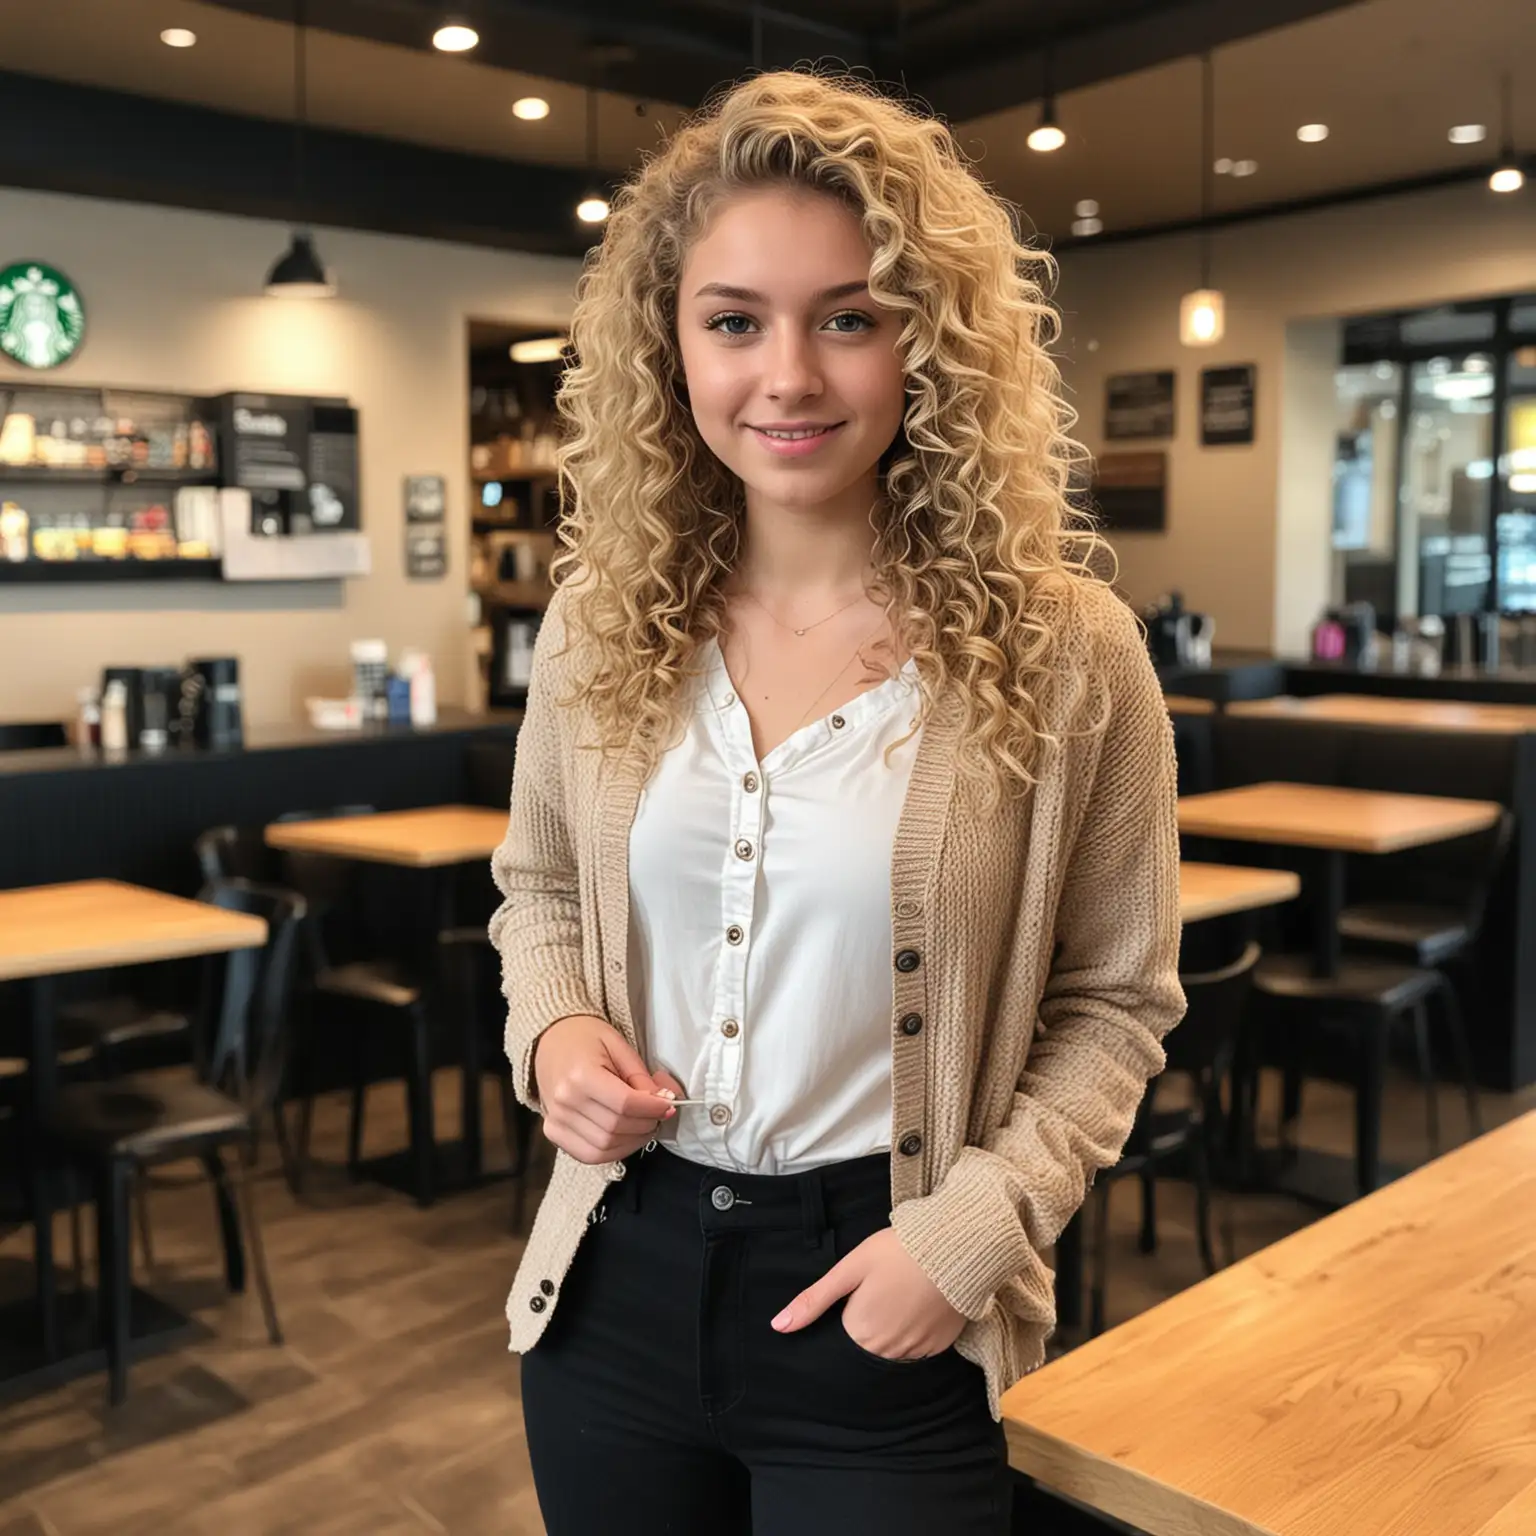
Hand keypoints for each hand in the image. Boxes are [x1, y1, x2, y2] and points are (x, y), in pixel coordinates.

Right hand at [532, 1014, 685, 1165]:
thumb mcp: (618, 1046)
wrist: (551, 1041)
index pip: (625, 1104)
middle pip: (616, 1128)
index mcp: (580, 1074)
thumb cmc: (586, 1039)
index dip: (653, 1108)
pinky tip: (626, 1136)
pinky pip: (588, 1155)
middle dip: (647, 1124)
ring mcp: (556, 1120)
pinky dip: (613, 1151)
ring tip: (645, 1124)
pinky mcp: (553, 1132)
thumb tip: (665, 1100)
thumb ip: (641, 1077)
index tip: (670, 1104)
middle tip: (660, 1114)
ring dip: (633, 1141)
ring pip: (605, 1147)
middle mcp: (564, 1101)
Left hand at [770, 1228, 966, 1360]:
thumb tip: (778, 1326)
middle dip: (869, 1322)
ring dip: (891, 1328)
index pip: (842, 1337)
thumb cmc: (897, 1251)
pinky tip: (919, 1303)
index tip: (859, 1292)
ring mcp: (918, 1351)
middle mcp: (888, 1351)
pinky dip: (915, 1330)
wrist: (955, 1246)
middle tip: (882, 1288)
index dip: (848, 1312)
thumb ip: (814, 1300)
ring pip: (893, 1348)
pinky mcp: (941, 1345)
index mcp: (861, 1332)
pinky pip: (919, 1347)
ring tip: (900, 1293)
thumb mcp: (850, 1268)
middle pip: (867, 1344)